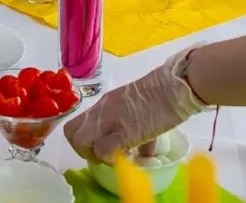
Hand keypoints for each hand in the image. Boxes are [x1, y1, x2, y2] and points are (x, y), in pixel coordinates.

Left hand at [64, 50, 206, 160]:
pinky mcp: (125, 131)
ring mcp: (111, 120)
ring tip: (115, 157)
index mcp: (103, 104)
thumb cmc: (162, 96)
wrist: (174, 86)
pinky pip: (103, 150)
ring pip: (81, 142)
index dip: (82, 143)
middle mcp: (101, 110)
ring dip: (96, 155)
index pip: (74, 125)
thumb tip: (144, 153)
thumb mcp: (137, 109)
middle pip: (71, 134)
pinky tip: (126, 157)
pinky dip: (111, 159)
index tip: (100, 149)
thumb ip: (134, 128)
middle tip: (105, 155)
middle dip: (84, 151)